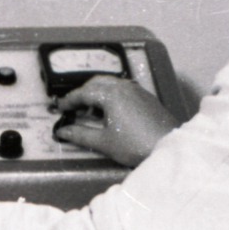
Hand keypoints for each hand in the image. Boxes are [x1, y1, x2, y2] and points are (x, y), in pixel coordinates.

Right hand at [53, 76, 178, 166]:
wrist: (168, 146)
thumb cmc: (135, 144)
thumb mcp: (104, 142)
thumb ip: (80, 135)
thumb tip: (63, 131)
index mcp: (111, 94)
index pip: (84, 92)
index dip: (69, 100)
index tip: (60, 108)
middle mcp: (123, 87)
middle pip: (96, 83)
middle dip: (82, 93)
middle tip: (73, 107)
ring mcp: (136, 90)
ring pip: (110, 83)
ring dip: (97, 92)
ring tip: (90, 110)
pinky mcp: (146, 96)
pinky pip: (122, 88)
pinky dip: (110, 94)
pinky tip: (110, 111)